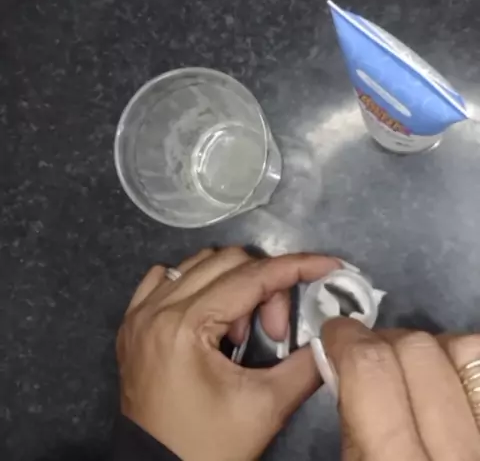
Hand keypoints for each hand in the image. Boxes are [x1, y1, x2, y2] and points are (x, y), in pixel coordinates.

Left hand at [116, 247, 340, 460]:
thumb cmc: (210, 445)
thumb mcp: (266, 407)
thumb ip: (306, 365)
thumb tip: (330, 334)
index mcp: (185, 325)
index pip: (251, 277)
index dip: (295, 267)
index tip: (327, 265)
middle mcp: (156, 308)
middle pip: (228, 262)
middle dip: (264, 288)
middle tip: (274, 333)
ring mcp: (139, 312)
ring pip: (199, 263)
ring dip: (233, 285)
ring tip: (239, 331)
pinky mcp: (132, 321)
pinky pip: (167, 277)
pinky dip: (197, 283)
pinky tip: (210, 312)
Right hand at [322, 318, 479, 459]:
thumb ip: (352, 417)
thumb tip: (345, 358)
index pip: (370, 368)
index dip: (346, 336)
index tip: (335, 334)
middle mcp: (457, 452)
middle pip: (418, 349)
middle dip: (385, 341)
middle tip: (370, 355)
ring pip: (466, 350)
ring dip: (432, 347)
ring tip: (415, 367)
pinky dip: (462, 364)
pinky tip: (448, 380)